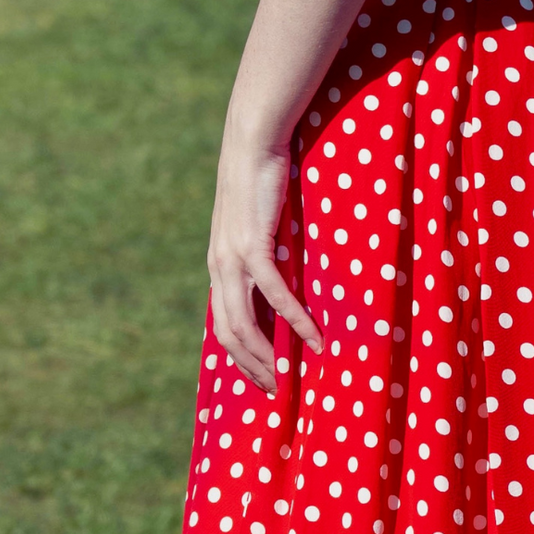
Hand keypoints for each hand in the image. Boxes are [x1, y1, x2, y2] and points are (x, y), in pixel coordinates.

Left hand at [207, 126, 324, 394]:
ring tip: (290, 376)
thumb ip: (261, 251)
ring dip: (268, 354)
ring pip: (245, 323)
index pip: (223, 325)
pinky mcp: (254, 245)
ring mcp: (234, 258)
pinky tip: (314, 337)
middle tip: (276, 390)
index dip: (240, 357)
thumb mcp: (255, 224)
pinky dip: (295, 320)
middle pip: (229, 334)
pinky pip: (276, 295)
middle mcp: (220, 267)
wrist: (251, 143)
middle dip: (251, 367)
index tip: (262, 378)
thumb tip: (281, 275)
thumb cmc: (259, 180)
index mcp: (219, 265)